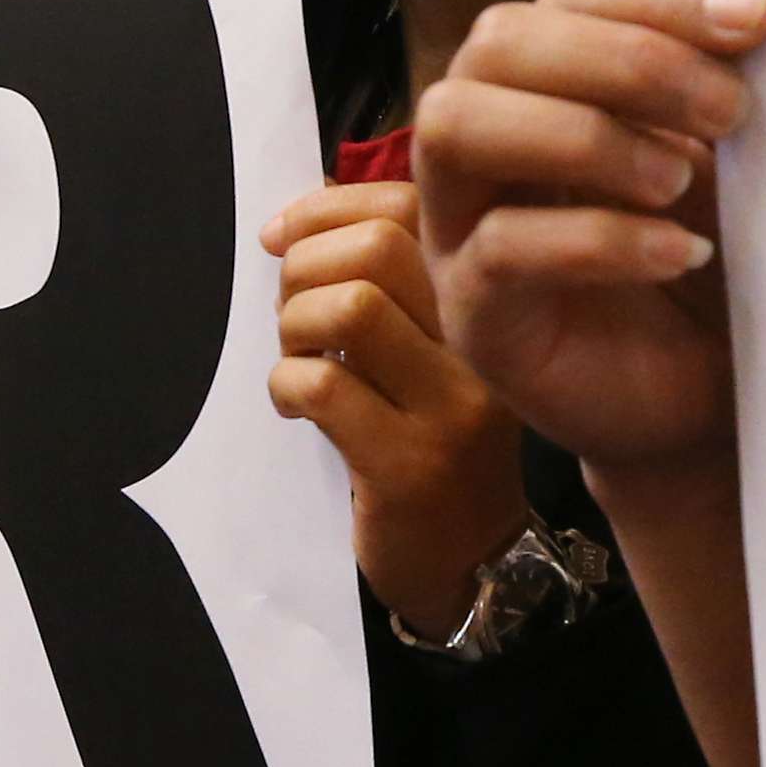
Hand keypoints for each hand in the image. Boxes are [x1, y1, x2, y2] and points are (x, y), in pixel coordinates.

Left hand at [263, 179, 530, 638]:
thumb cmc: (431, 445)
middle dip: (303, 265)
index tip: (280, 235)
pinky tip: (296, 407)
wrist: (470, 562)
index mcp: (485, 302)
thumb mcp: (424, 350)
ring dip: (295, 325)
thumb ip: (387, 282)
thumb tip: (301, 219)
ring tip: (298, 359)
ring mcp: (453, 408)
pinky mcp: (411, 466)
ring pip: (352, 308)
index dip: (327, 204)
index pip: (411, 204)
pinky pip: (324, 388)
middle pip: (379, 245)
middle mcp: (483, 346)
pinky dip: (286, 385)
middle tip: (292, 314)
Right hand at [418, 0, 765, 472]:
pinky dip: (598, 239)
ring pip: (455, 125)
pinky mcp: (472, 313)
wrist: (702, 407)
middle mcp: (484, 141)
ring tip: (680, 179)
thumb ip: (716, 92)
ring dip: (582, 134)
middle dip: (623, 57)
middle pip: (497, 43)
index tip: (757, 15)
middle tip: (730, 107)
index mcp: (544, 85)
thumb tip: (752, 14)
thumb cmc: (703, 274)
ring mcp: (460, 226)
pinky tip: (676, 253)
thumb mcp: (723, 168)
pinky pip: (500, 248)